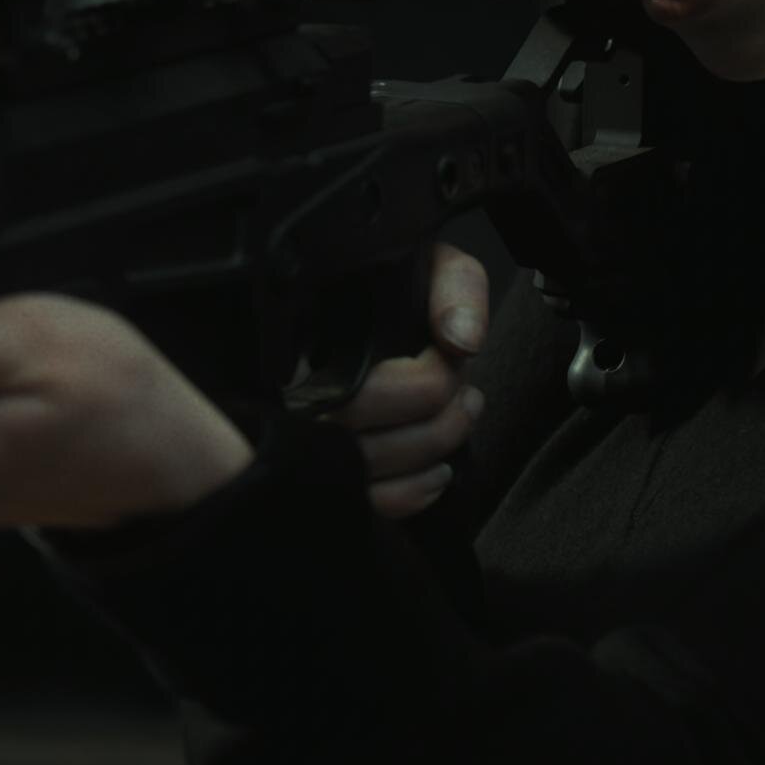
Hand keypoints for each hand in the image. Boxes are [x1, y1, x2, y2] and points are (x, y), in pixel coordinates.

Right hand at [324, 244, 489, 519]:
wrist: (350, 300)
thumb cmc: (385, 285)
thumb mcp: (424, 260)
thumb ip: (451, 284)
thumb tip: (461, 342)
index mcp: (308, 345)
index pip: (362, 391)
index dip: (426, 383)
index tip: (452, 357)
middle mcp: (296, 402)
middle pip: (367, 439)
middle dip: (438, 418)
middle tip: (468, 393)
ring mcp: (306, 444)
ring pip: (369, 474)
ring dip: (434, 449)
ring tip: (463, 414)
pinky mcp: (328, 475)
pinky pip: (368, 504)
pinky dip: (414, 492)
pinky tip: (438, 470)